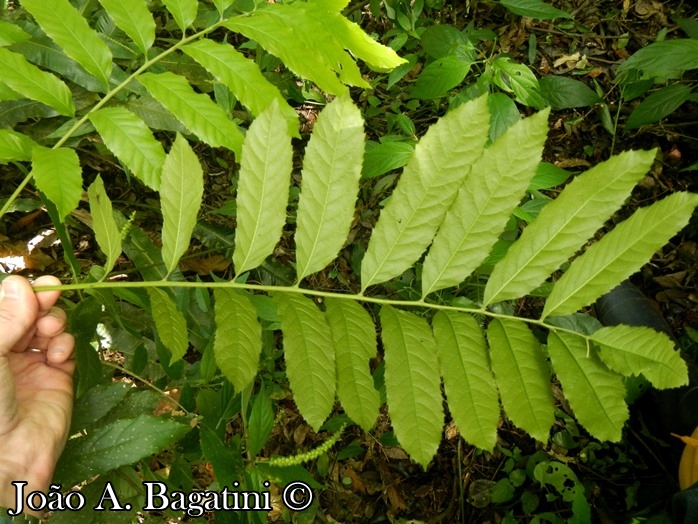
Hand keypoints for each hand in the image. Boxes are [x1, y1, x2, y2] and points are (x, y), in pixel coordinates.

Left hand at [0, 276, 74, 515]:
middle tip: (52, 294)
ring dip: (54, 322)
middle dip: (42, 303)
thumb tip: (22, 282)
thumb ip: (7, 317)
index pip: (6, 308)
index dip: (22, 294)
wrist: (7, 453)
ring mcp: (31, 363)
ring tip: (50, 332)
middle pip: (30, 312)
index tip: (38, 285)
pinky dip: (66, 345)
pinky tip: (57, 356)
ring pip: (50, 326)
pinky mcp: (57, 377)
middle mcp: (6, 351)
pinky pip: (66, 348)